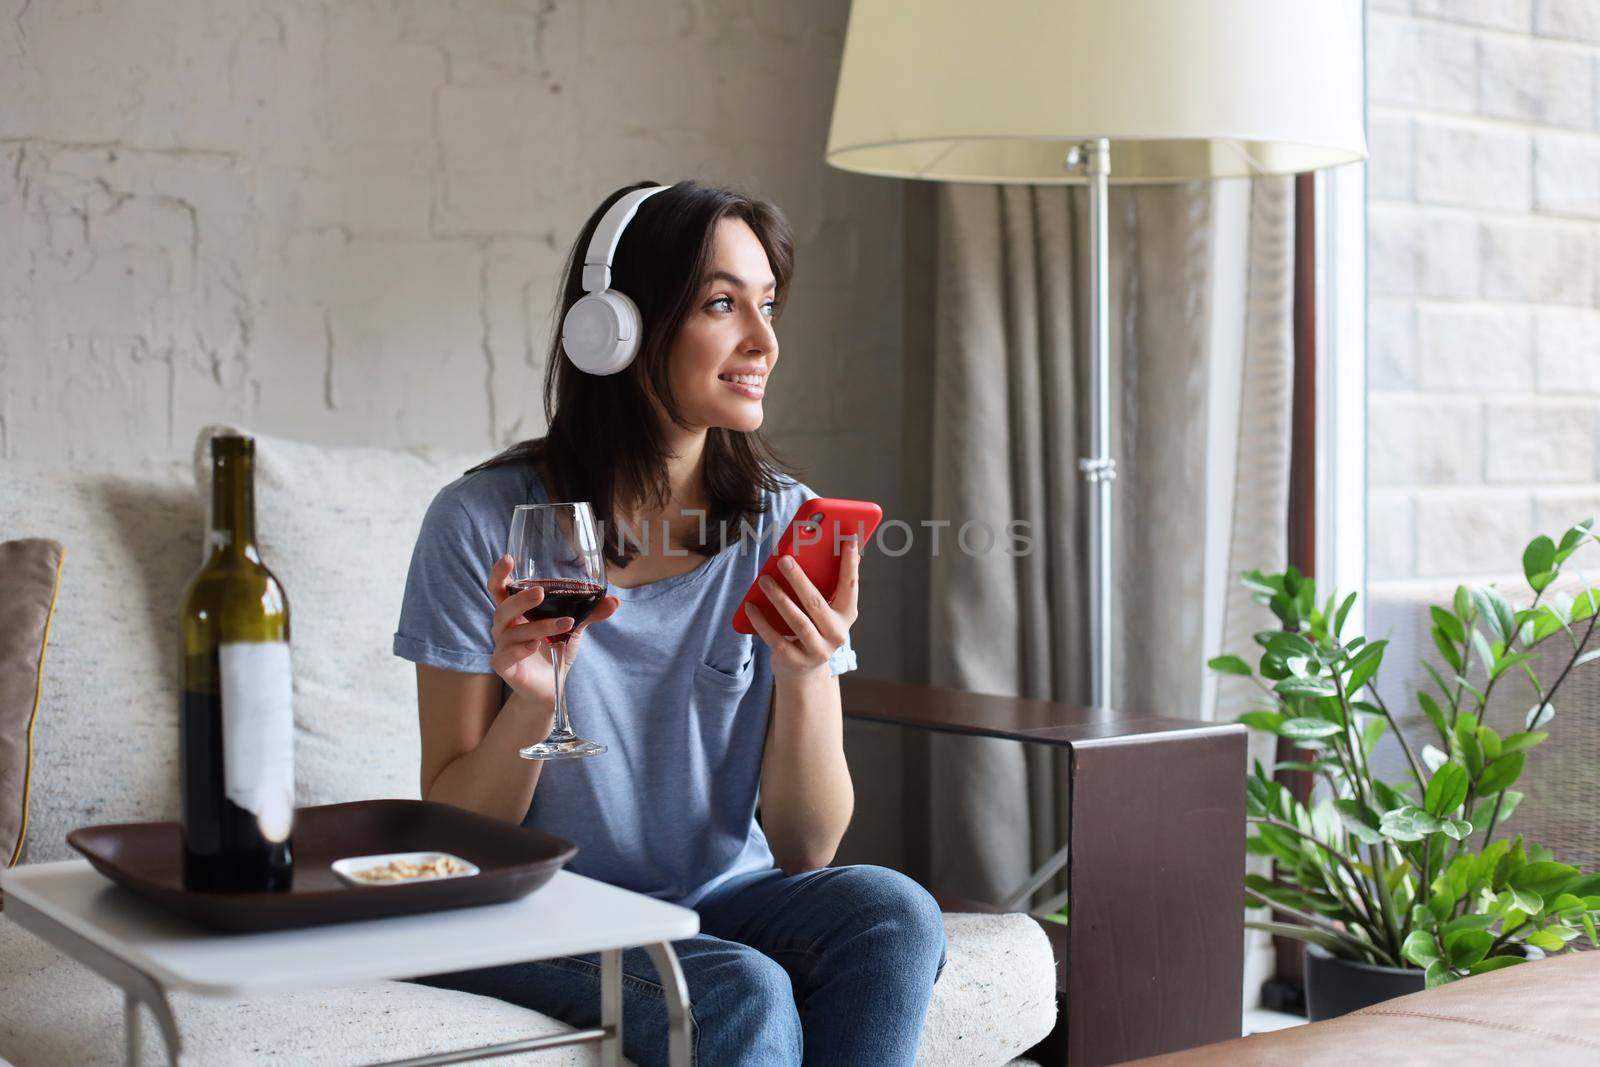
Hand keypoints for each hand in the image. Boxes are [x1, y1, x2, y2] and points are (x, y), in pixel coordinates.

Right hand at [486, 554, 619, 705]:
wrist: (551, 686)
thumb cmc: (555, 648)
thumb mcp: (574, 627)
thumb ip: (589, 613)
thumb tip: (614, 601)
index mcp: (516, 611)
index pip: (499, 588)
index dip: (499, 574)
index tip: (508, 558)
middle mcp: (505, 625)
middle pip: (503, 607)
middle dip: (520, 598)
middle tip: (540, 592)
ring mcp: (502, 645)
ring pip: (513, 631)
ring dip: (539, 625)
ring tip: (565, 623)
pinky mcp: (503, 665)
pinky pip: (505, 654)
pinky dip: (520, 648)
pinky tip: (534, 646)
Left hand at [744, 539, 860, 679]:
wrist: (803, 671)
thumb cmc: (811, 628)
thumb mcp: (822, 610)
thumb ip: (821, 587)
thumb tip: (808, 552)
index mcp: (846, 615)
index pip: (850, 586)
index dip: (850, 564)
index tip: (849, 540)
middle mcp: (837, 635)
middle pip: (817, 604)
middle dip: (799, 580)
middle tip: (783, 560)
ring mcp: (817, 650)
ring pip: (797, 621)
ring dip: (779, 598)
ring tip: (764, 580)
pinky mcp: (795, 661)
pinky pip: (776, 639)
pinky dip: (762, 621)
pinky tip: (750, 606)